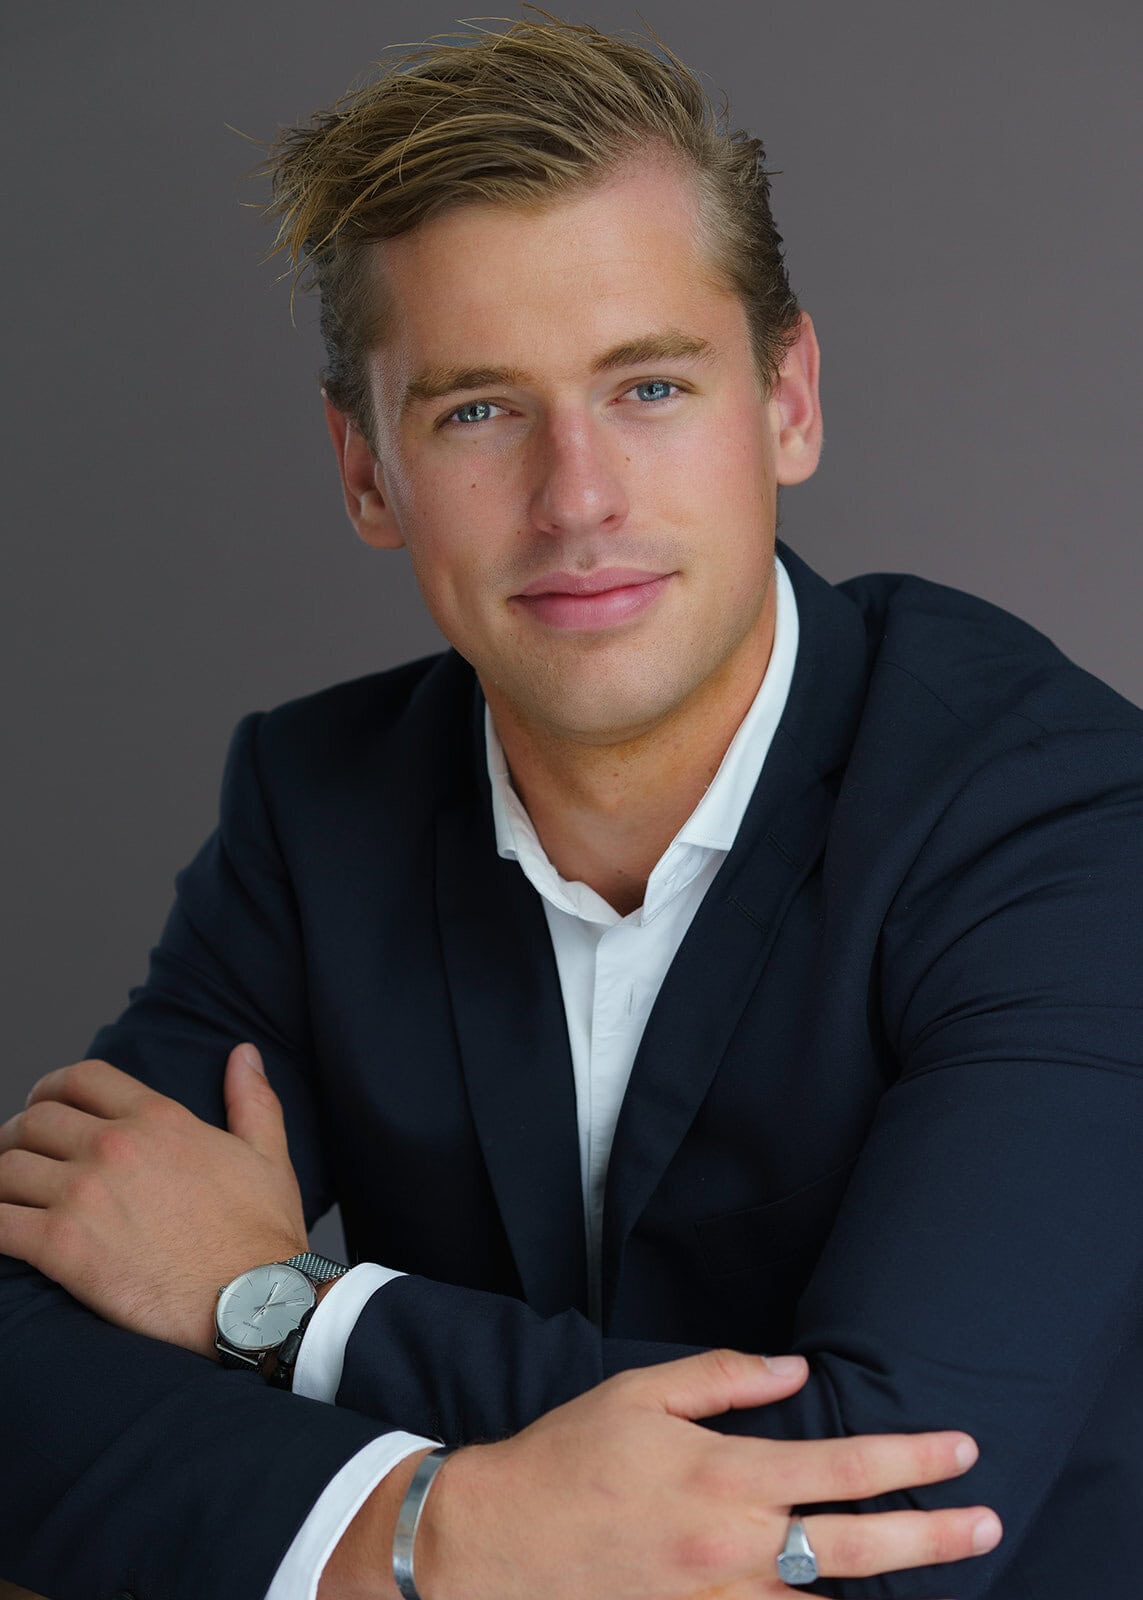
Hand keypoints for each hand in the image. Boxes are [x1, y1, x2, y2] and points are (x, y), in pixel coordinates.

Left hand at [0, 1047, 307, 1358]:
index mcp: (158, 1118)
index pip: (81, 1078)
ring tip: (10, 1199)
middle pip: (33, 1121)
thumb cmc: (262, 1234)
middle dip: (19, 1136)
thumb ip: (251, 1098)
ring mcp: (83, 1195)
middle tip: (22, 1160)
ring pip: (6, 1169)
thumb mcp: (267, 1154)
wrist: (257, 1303)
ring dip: (2, 1182)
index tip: (44, 1107)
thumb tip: (244, 1054)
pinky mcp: (61, 1248)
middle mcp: (113, 1147)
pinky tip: (3, 1233)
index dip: (51, 1088)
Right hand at [413, 1348, 1001, 1599]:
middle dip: (932, 1536)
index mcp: (723, 1476)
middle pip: (856, 1545)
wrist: (497, 1546)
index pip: (842, 1466)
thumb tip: (792, 1370)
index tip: (961, 1449)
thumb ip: (722, 1377)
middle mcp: (734, 1546)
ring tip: (932, 1566)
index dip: (910, 1458)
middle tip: (988, 1524)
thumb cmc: (567, 1459)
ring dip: (884, 1585)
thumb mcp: (639, 1394)